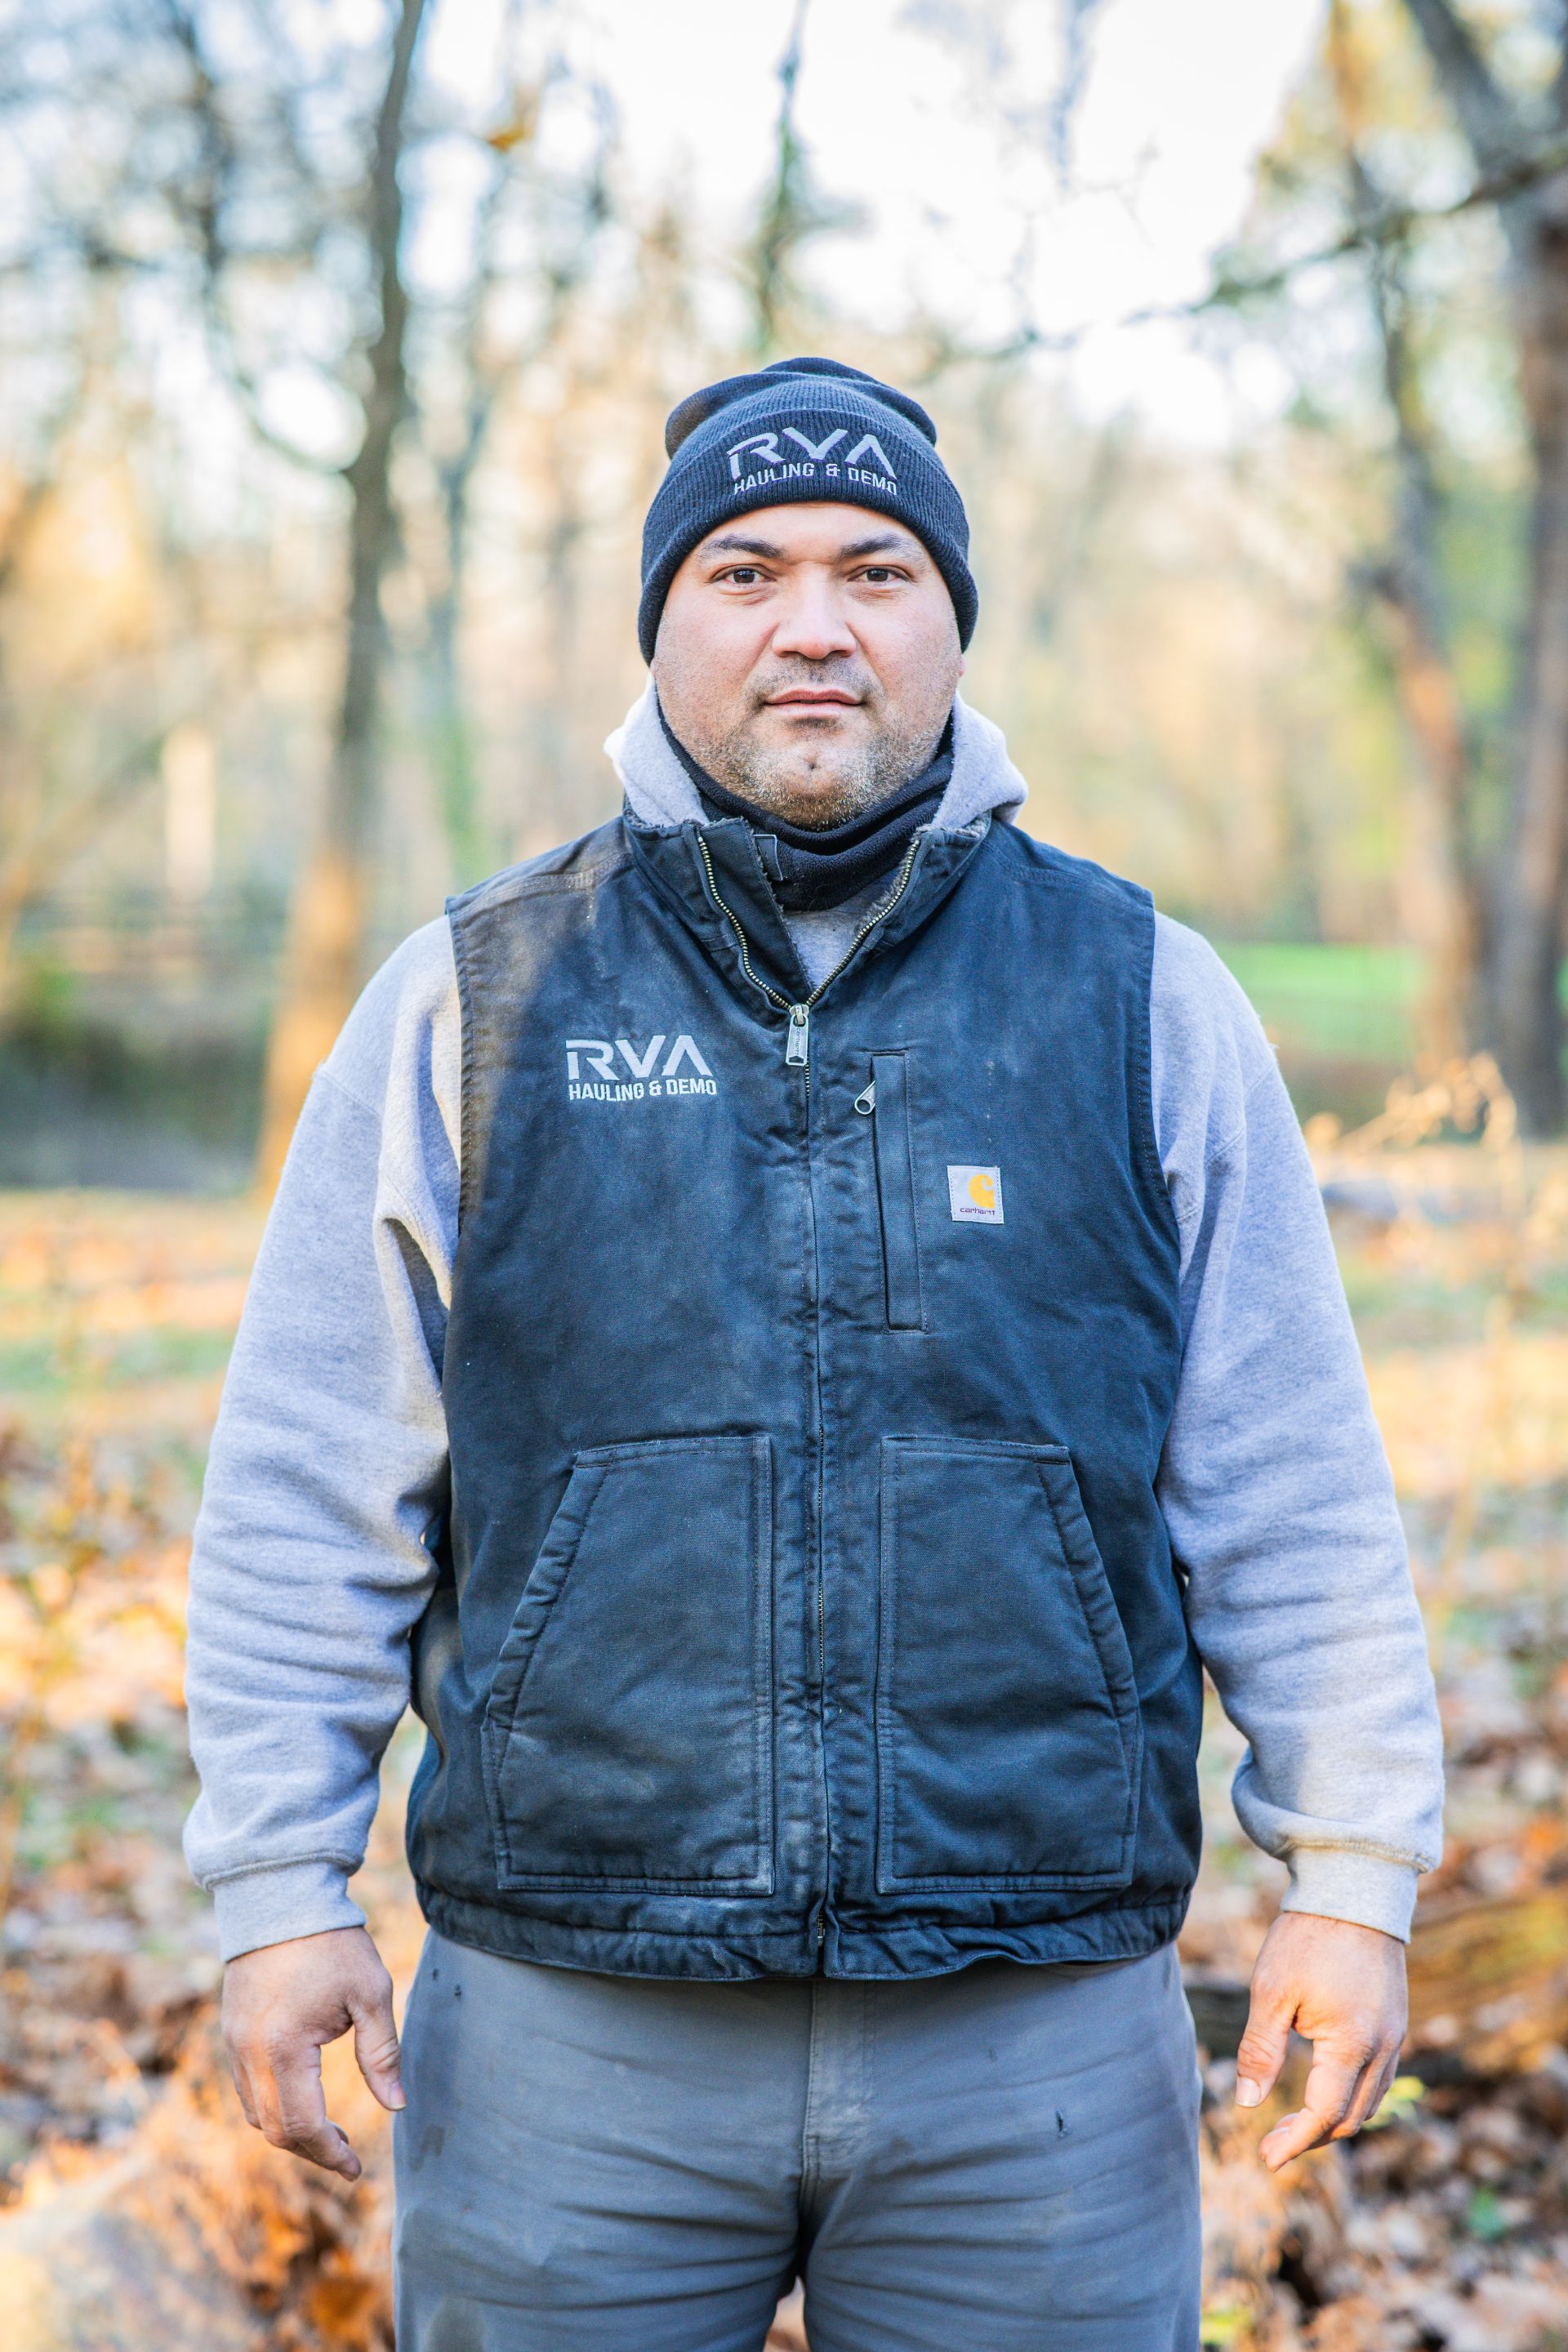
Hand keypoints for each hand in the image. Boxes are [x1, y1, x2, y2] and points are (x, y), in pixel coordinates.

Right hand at [220, 1924, 403, 2179]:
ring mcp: (234, 2044)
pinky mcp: (231, 2031)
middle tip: (347, 2156)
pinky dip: (273, 2105)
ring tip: (330, 2131)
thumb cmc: (333, 1944)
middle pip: (274, 2129)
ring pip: (256, 2113)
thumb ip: (382, 2054)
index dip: (330, 2154)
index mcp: (283, 2049)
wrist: (282, 1896)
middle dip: (312, 2149)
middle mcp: (249, 2054)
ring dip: (291, 2130)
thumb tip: (397, 2106)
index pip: (302, 2126)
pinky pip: (247, 2088)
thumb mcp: (371, 1994)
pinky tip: (304, 2097)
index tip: (356, 2168)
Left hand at [1234, 1910, 1406, 2171]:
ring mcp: (1395, 2037)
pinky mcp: (1396, 2024)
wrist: (1353, 1890)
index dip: (1295, 2141)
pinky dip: (1351, 2095)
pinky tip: (1321, 2089)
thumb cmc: (1306, 1938)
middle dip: (1312, 2137)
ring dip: (1333, 2120)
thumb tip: (1247, 2103)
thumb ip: (1260, 2050)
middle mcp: (1384, 2048)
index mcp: (1352, 2044)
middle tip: (1272, 2144)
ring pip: (1370, 2101)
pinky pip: (1378, 2078)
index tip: (1266, 2158)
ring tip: (1292, 2124)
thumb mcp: (1271, 1991)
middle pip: (1352, 2117)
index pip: (1325, 2114)